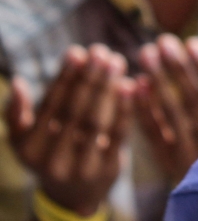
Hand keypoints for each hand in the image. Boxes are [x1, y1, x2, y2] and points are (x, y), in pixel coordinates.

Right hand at [5, 44, 134, 216]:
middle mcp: (54, 159)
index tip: (76, 52)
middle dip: (89, 78)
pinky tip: (132, 85)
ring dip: (108, 89)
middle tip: (102, 51)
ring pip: (96, 122)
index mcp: (31, 147)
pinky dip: (125, 109)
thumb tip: (18, 82)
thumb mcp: (23, 139)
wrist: (74, 196)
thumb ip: (16, 113)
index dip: (64, 77)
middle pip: (75, 112)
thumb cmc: (49, 153)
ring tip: (117, 61)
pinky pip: (118, 135)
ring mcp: (82, 167)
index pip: (50, 106)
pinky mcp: (109, 169)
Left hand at [135, 35, 197, 181]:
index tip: (192, 43)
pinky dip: (143, 111)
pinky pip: (154, 136)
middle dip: (176, 69)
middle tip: (162, 41)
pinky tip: (135, 86)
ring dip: (156, 82)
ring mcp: (190, 155)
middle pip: (191, 101)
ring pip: (170, 115)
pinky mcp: (171, 165)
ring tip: (146, 53)